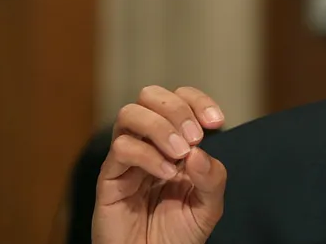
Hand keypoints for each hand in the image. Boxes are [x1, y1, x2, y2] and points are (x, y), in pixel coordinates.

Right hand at [93, 86, 227, 243]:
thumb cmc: (178, 235)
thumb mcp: (209, 206)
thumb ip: (212, 177)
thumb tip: (199, 151)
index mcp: (174, 142)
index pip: (180, 100)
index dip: (198, 101)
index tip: (217, 122)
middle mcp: (148, 144)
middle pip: (150, 95)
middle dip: (176, 108)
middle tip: (194, 137)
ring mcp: (127, 160)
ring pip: (130, 114)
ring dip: (159, 127)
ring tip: (180, 153)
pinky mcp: (109, 179)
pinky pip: (120, 149)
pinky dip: (147, 156)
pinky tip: (166, 174)